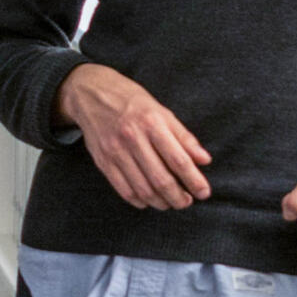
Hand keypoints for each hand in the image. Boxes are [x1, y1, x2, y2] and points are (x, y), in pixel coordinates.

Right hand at [56, 64, 211, 210]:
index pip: (178, 159)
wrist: (91, 94)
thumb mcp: (161, 111)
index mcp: (152, 123)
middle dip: (179, 197)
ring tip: (171, 202)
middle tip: (187, 202)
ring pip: (143, 189)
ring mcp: (116, 151)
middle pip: (161, 179)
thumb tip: (205, 160)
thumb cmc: (131, 102)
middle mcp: (133, 138)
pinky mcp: (103, 161)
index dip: (194, 180)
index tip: (204, 192)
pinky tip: (149, 200)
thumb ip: (184, 137)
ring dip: (161, 202)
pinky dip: (139, 201)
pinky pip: (124, 190)